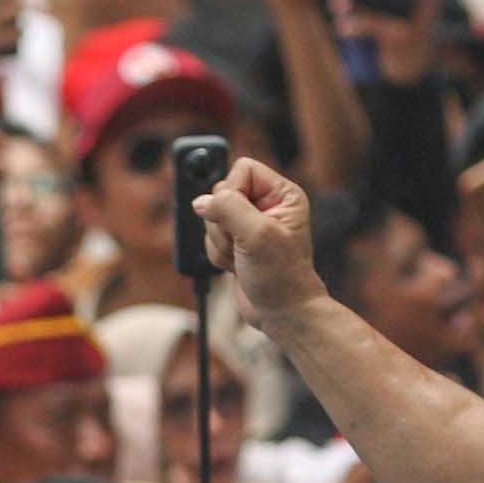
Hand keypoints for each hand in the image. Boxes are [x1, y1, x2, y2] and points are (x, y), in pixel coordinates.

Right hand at [195, 158, 327, 330]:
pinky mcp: (237, 242)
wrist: (282, 314)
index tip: (237, 217)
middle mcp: (266, 205)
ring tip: (242, 258)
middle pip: (222, 193)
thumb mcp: (257, 235)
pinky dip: (218, 254)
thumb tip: (200, 201)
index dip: (232, 190)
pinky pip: (210, 237)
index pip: (243, 169)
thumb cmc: (282, 276)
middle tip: (242, 244)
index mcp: (281, 194)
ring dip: (221, 243)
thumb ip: (228, 209)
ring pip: (212, 218)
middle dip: (224, 223)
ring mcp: (249, 224)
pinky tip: (236, 265)